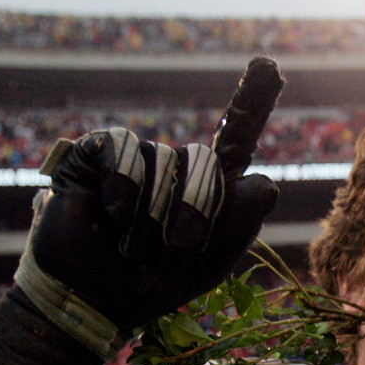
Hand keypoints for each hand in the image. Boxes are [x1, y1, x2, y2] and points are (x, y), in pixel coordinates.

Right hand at [15, 57, 284, 358]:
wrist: (95, 299)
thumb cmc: (154, 283)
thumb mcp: (211, 261)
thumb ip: (242, 221)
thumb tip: (266, 182)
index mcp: (207, 187)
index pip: (235, 136)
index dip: (252, 100)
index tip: (269, 65)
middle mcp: (173, 167)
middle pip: (204, 160)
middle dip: (197, 209)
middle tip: (179, 248)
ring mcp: (135, 160)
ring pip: (164, 158)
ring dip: (154, 213)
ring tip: (134, 246)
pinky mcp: (96, 155)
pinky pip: (124, 148)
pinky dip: (125, 184)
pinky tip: (115, 213)